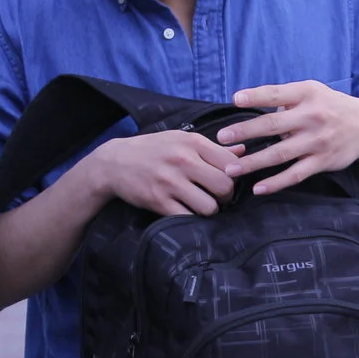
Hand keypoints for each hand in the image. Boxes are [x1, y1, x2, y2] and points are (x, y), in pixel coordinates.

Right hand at [84, 130, 236, 216]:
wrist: (114, 162)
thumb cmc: (154, 149)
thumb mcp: (181, 140)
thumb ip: (213, 148)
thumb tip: (243, 152)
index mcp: (192, 142)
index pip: (231, 163)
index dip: (234, 176)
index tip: (226, 180)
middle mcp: (183, 160)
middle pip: (225, 186)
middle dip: (225, 196)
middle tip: (217, 197)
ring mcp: (170, 182)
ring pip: (209, 206)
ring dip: (209, 210)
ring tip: (201, 204)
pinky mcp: (158, 201)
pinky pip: (188, 217)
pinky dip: (191, 218)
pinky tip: (186, 210)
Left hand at [219, 81, 358, 195]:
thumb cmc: (330, 106)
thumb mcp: (312, 92)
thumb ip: (285, 99)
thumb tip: (255, 109)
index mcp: (307, 94)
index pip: (277, 94)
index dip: (256, 96)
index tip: (235, 99)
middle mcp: (312, 116)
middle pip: (273, 125)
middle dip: (246, 131)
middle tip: (221, 137)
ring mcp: (317, 141)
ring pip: (280, 153)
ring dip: (253, 162)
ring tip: (231, 169)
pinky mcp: (323, 161)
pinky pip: (296, 174)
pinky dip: (277, 182)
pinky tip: (259, 188)